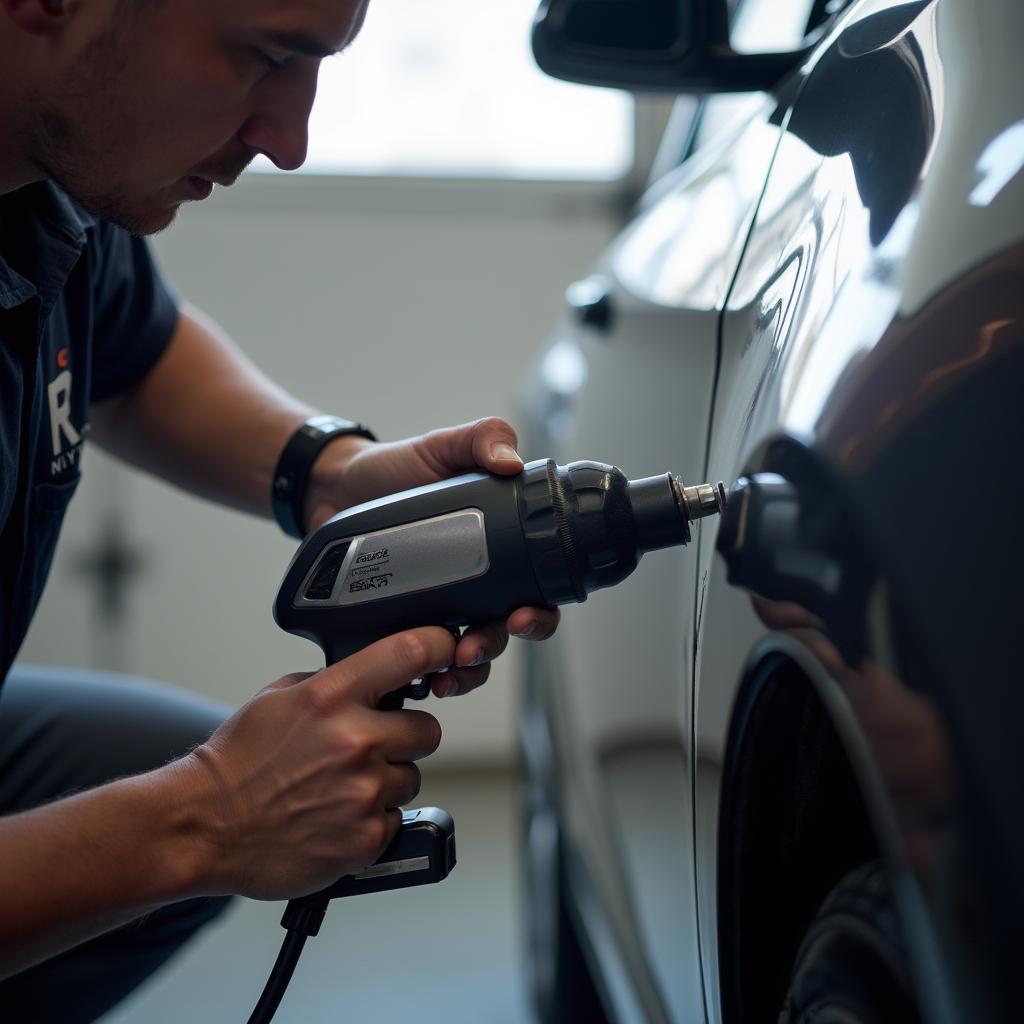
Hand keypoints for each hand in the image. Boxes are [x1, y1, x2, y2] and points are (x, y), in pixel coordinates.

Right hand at [180, 627, 454, 899]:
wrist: (205, 824)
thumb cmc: (239, 760)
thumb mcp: (281, 697)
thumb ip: (334, 683)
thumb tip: (376, 679)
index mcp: (331, 697)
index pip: (410, 653)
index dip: (438, 646)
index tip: (445, 649)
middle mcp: (354, 740)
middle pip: (428, 729)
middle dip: (405, 736)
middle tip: (371, 746)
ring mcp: (363, 792)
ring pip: (411, 777)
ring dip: (387, 780)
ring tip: (341, 786)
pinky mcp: (365, 838)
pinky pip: (395, 818)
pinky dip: (373, 819)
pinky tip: (337, 815)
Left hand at [304, 416, 559, 696]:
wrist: (335, 486)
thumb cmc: (395, 468)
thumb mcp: (443, 446)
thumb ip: (483, 438)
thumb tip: (512, 461)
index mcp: (495, 553)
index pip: (535, 595)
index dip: (538, 615)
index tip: (522, 616)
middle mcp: (471, 589)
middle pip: (500, 636)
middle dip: (493, 649)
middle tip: (471, 647)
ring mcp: (433, 610)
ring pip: (462, 658)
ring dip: (462, 673)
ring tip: (443, 671)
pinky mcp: (394, 624)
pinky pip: (414, 663)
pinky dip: (418, 676)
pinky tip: (412, 678)